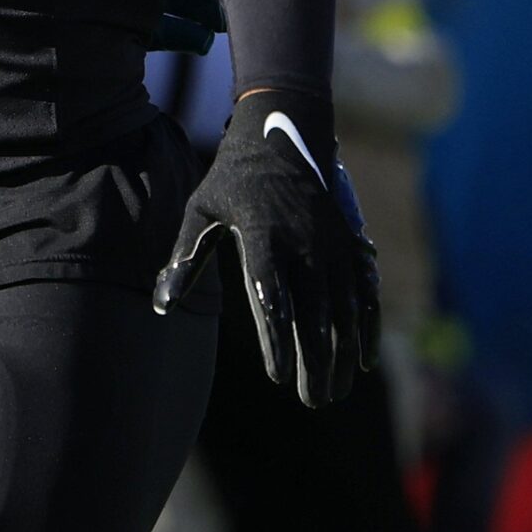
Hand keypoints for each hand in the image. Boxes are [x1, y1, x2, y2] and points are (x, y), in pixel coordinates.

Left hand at [154, 88, 380, 407]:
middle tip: (310, 401)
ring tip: (331, 391)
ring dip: (341, 354)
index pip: (272, 299)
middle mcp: (305, 245)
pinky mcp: (351, 244)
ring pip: (345, 311)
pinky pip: (367, 293)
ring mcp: (333, 245)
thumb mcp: (200, 209)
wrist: (283, 130)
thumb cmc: (232, 177)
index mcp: (264, 237)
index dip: (277, 341)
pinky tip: (363, 360)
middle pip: (314, 315)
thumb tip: (161, 305)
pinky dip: (369, 328)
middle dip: (314, 361)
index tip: (276, 377)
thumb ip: (184, 257)